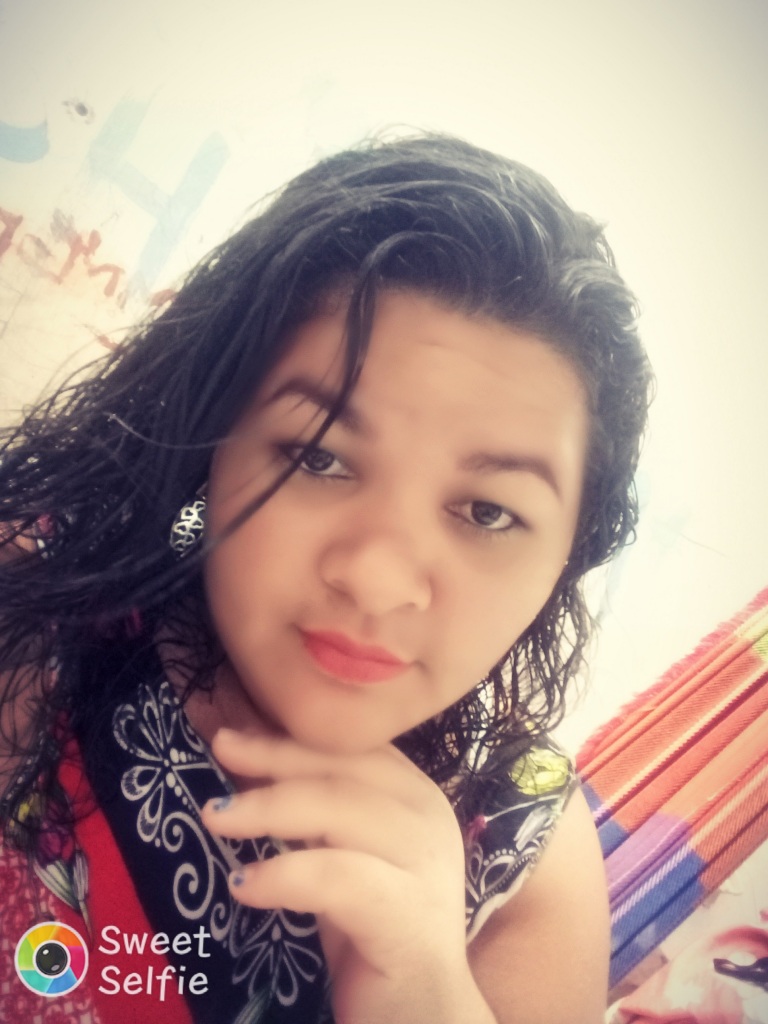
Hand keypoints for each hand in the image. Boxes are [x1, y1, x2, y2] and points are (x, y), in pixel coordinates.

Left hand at [201, 729, 493, 1023]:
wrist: (423, 1013)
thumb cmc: (375, 931)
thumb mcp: (344, 855)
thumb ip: (315, 811)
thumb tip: (249, 758)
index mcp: (417, 796)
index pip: (353, 747)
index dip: (292, 735)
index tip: (235, 732)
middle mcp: (428, 818)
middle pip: (343, 768)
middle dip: (276, 756)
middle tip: (221, 750)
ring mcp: (424, 864)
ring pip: (340, 809)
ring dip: (269, 807)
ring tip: (216, 817)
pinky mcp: (406, 914)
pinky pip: (335, 877)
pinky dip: (283, 874)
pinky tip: (244, 886)